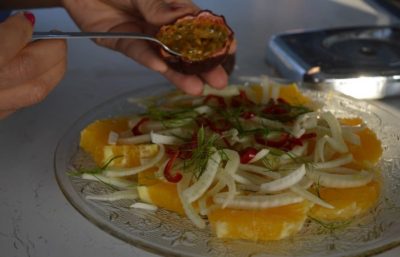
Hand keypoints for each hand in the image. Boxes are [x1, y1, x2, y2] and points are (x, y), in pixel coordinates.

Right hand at [0, 12, 66, 118]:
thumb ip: (1, 34)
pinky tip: (42, 73)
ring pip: (35, 91)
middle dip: (50, 50)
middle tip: (56, 38)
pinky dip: (41, 84)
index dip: (22, 28)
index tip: (27, 20)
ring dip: (53, 70)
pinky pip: (27, 102)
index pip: (7, 44)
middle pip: (29, 68)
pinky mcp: (0, 115)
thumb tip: (22, 24)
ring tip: (54, 54)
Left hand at [62, 0, 232, 94]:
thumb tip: (180, 18)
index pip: (196, 23)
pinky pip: (137, 51)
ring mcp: (143, 34)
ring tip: (197, 89)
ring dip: (179, 73)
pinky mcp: (123, 42)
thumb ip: (158, 4)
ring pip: (164, 56)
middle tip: (218, 81)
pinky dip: (148, 58)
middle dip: (201, 64)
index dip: (213, 37)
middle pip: (184, 46)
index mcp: (169, 6)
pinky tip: (160, 68)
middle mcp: (159, 22)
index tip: (230, 49)